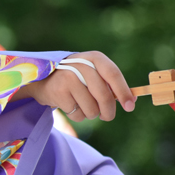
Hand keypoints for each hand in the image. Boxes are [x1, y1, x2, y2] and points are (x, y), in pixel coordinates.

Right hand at [13, 51, 136, 121]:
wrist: (43, 80)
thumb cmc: (76, 79)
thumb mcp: (93, 74)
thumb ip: (111, 84)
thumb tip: (132, 101)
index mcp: (94, 58)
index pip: (113, 74)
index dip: (123, 92)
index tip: (130, 106)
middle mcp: (81, 65)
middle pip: (104, 96)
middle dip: (108, 111)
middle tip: (107, 116)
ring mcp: (68, 78)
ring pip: (92, 109)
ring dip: (91, 114)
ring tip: (82, 106)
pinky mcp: (58, 92)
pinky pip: (78, 114)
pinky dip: (77, 115)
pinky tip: (70, 105)